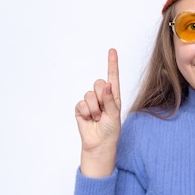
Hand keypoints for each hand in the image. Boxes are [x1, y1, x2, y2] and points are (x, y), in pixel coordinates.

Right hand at [74, 48, 121, 176]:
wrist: (99, 144)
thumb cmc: (110, 130)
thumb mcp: (114, 114)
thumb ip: (110, 99)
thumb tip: (108, 85)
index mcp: (114, 96)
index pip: (113, 77)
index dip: (112, 63)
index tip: (112, 50)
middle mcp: (102, 96)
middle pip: (99, 83)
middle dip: (102, 96)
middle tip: (103, 111)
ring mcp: (90, 102)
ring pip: (89, 94)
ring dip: (94, 108)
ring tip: (97, 118)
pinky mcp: (80, 108)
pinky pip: (81, 103)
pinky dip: (86, 113)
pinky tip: (89, 120)